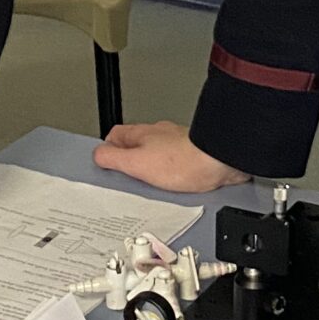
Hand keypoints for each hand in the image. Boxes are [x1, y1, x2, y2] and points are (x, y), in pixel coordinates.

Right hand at [92, 120, 246, 194]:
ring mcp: (178, 144)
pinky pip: (176, 164)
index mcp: (142, 133)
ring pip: (156, 154)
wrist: (220, 161)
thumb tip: (98, 155)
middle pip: (136, 145)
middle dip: (131, 162)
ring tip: (152, 186)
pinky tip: (174, 185)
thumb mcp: (137, 163)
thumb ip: (114, 158)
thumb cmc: (184, 160)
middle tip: (130, 180)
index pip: (115, 135)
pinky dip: (172, 174)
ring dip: (152, 168)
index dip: (108, 150)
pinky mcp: (194, 155)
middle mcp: (159, 135)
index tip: (107, 165)